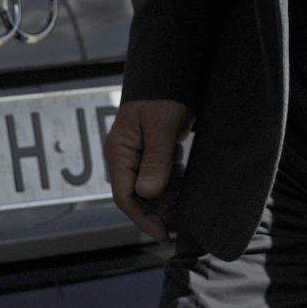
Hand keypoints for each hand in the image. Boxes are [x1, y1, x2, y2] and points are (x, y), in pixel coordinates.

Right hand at [105, 99, 193, 241]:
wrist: (174, 74)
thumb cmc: (163, 95)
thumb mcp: (161, 125)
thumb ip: (155, 159)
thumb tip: (146, 193)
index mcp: (120, 152)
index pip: (124, 195)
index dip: (142, 217)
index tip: (161, 233)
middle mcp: (127, 157)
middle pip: (138, 197)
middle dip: (157, 214)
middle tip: (179, 227)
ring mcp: (141, 156)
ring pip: (151, 191)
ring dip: (167, 204)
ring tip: (185, 215)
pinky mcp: (156, 154)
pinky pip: (162, 179)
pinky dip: (174, 190)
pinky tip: (186, 198)